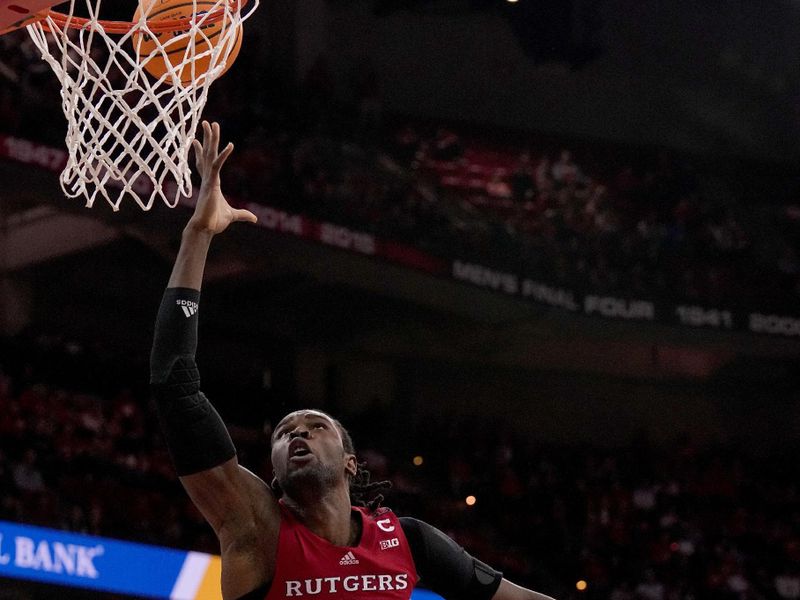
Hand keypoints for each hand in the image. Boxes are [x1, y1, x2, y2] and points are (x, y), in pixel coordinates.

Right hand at [186, 120, 256, 235]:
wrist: (205, 228)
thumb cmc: (214, 222)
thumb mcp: (232, 215)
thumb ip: (243, 214)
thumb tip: (254, 218)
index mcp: (211, 183)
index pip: (205, 164)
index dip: (201, 152)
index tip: (196, 141)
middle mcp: (208, 178)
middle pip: (207, 154)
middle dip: (207, 138)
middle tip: (207, 122)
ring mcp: (209, 179)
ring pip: (210, 154)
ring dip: (211, 138)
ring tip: (212, 124)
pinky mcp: (211, 183)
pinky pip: (217, 165)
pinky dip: (224, 155)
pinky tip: (230, 145)